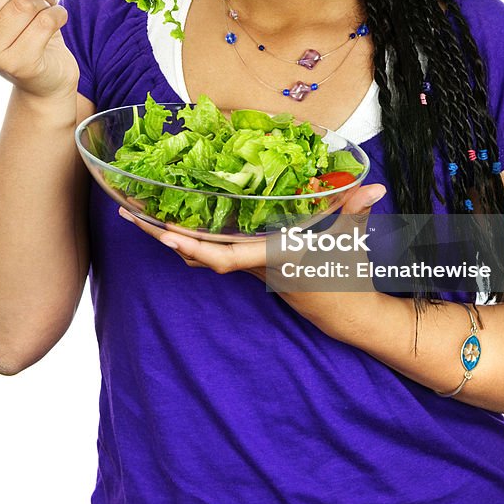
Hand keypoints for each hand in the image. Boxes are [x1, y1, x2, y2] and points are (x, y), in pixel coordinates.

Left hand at [119, 182, 386, 289]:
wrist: (348, 317)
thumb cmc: (348, 281)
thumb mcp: (351, 244)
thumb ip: (356, 212)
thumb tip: (372, 186)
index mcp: (274, 261)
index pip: (229, 258)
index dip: (196, 247)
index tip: (167, 234)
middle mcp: (255, 267)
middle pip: (201, 255)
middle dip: (166, 236)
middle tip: (131, 214)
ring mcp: (252, 269)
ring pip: (204, 256)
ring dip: (173, 238)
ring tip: (142, 215)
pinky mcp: (254, 268)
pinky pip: (215, 254)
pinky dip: (193, 240)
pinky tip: (178, 224)